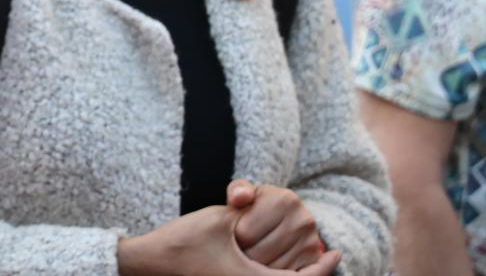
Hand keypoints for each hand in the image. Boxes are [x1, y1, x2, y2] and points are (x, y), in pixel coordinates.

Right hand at [117, 205, 339, 275]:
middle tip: (328, 258)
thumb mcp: (222, 221)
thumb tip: (272, 214)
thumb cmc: (184, 241)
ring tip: (308, 262)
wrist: (150, 263)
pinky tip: (275, 264)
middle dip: (312, 273)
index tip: (335, 253)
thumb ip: (251, 218)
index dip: (323, 268)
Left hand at [227, 180, 327, 269]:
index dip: (233, 237)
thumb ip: (237, 191)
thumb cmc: (256, 206)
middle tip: (239, 248)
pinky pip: (284, 275)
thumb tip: (239, 197)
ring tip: (251, 254)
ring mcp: (311, 242)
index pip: (245, 233)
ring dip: (256, 266)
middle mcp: (303, 220)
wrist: (285, 219)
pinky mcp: (314, 261)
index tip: (233, 233)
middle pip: (259, 253)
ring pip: (271, 268)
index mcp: (284, 200)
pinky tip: (265, 261)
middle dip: (243, 254)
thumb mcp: (243, 193)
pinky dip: (270, 272)